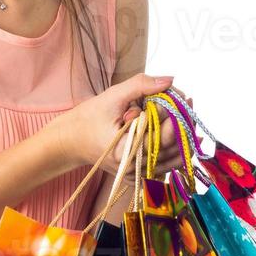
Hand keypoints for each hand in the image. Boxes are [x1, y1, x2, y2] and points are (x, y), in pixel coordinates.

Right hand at [45, 73, 190, 180]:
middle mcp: (135, 169)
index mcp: (127, 152)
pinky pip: (167, 162)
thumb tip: (169, 81)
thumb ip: (140, 87)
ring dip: (182, 134)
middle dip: (182, 122)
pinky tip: (174, 128)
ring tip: (182, 112)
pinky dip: (174, 145)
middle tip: (185, 101)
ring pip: (176, 157)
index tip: (185, 98)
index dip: (177, 116)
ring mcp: (139, 175)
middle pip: (175, 148)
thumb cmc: (87, 119)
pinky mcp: (140, 174)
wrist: (69, 142)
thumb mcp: (111, 97)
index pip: (164, 137)